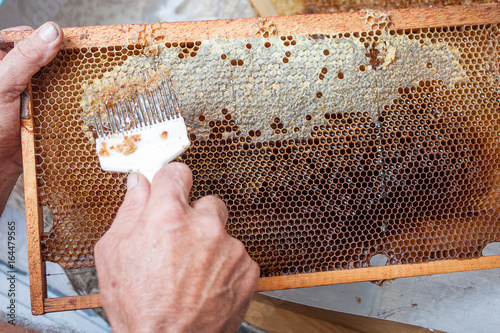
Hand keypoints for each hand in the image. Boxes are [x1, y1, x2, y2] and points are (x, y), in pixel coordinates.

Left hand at [0, 22, 61, 211]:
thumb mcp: (2, 86)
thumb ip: (25, 59)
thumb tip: (51, 33)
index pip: (23, 38)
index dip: (43, 38)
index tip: (63, 42)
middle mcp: (14, 77)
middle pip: (44, 58)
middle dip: (61, 61)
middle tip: (78, 61)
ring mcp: (30, 95)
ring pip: (56, 79)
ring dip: (68, 83)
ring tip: (82, 81)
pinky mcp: (43, 112)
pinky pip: (62, 101)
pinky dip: (70, 101)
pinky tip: (77, 101)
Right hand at [95, 163, 259, 331]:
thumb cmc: (139, 308)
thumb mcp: (113, 253)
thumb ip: (129, 210)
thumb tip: (138, 183)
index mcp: (168, 217)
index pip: (177, 173)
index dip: (170, 181)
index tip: (171, 187)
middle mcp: (204, 226)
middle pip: (206, 201)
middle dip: (194, 217)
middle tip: (180, 244)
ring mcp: (230, 247)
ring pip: (222, 231)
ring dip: (210, 243)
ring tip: (191, 272)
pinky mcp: (247, 268)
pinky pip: (237, 254)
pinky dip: (224, 265)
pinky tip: (206, 283)